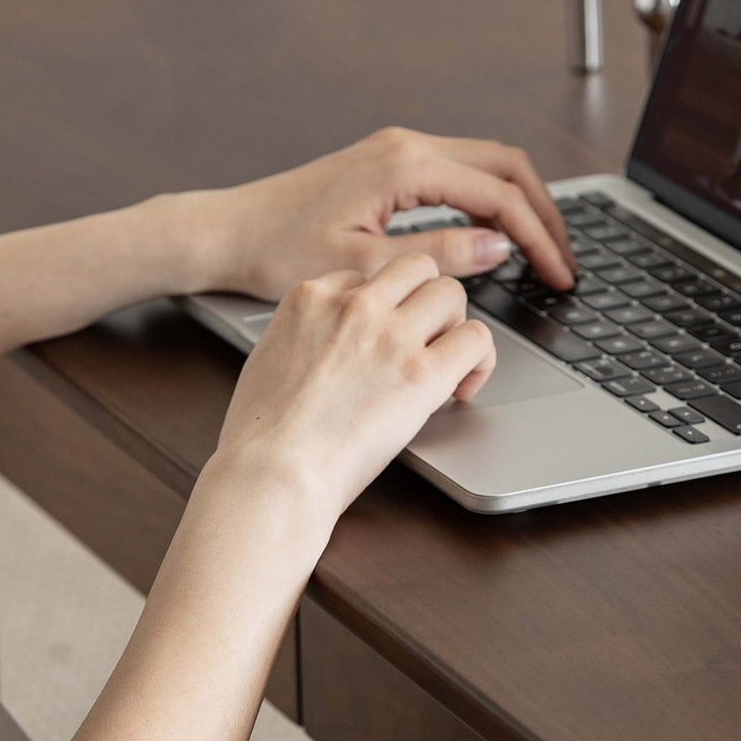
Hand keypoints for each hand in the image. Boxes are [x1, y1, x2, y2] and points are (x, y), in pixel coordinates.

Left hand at [181, 126, 575, 300]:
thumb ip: (436, 255)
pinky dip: (489, 200)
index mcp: (405, 164)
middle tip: (564, 261)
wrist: (229, 231)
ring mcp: (397, 150)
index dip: (539, 237)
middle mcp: (406, 145)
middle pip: (505, 165)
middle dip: (544, 212)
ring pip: (485, 164)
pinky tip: (494, 237)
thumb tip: (497, 248)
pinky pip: (458, 172)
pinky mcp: (388, 164)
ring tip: (542, 250)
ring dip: (520, 203)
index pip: (500, 196)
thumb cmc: (280, 249)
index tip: (560, 275)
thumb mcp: (363, 265)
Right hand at [212, 253, 494, 518]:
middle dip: (425, 300)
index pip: (367, 277)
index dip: (383, 307)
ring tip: (446, 360)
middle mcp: (354, 305)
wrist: (272, 472)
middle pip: (416, 268)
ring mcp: (390, 335)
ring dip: (455, 324)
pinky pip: (476, 338)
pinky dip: (479, 360)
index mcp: (310, 298)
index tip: (383, 337)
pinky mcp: (422, 372)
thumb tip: (328, 344)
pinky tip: (462, 385)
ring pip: (451, 293)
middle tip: (425, 338)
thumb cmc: (261, 434)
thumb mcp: (266, 357)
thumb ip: (304, 335)